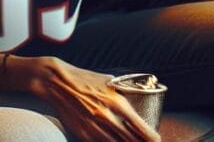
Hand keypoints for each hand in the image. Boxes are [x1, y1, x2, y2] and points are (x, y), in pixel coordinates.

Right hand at [28, 57, 159, 140]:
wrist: (57, 82)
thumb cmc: (85, 79)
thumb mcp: (109, 82)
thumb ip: (124, 91)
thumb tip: (139, 93)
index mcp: (116, 102)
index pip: (140, 127)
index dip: (151, 137)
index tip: (156, 140)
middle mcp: (106, 116)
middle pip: (130, 140)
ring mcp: (93, 127)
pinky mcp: (82, 133)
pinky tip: (113, 141)